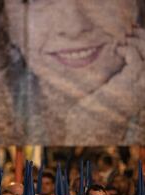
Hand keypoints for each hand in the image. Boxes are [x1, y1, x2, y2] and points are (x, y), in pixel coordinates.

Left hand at [65, 27, 144, 143]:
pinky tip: (117, 49)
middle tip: (129, 30)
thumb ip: (125, 72)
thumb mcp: (116, 87)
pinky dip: (126, 49)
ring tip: (122, 39)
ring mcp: (142, 83)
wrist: (93, 124)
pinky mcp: (130, 81)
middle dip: (143, 37)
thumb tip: (120, 51)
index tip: (135, 32)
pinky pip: (134, 57)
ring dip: (135, 40)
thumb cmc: (100, 107)